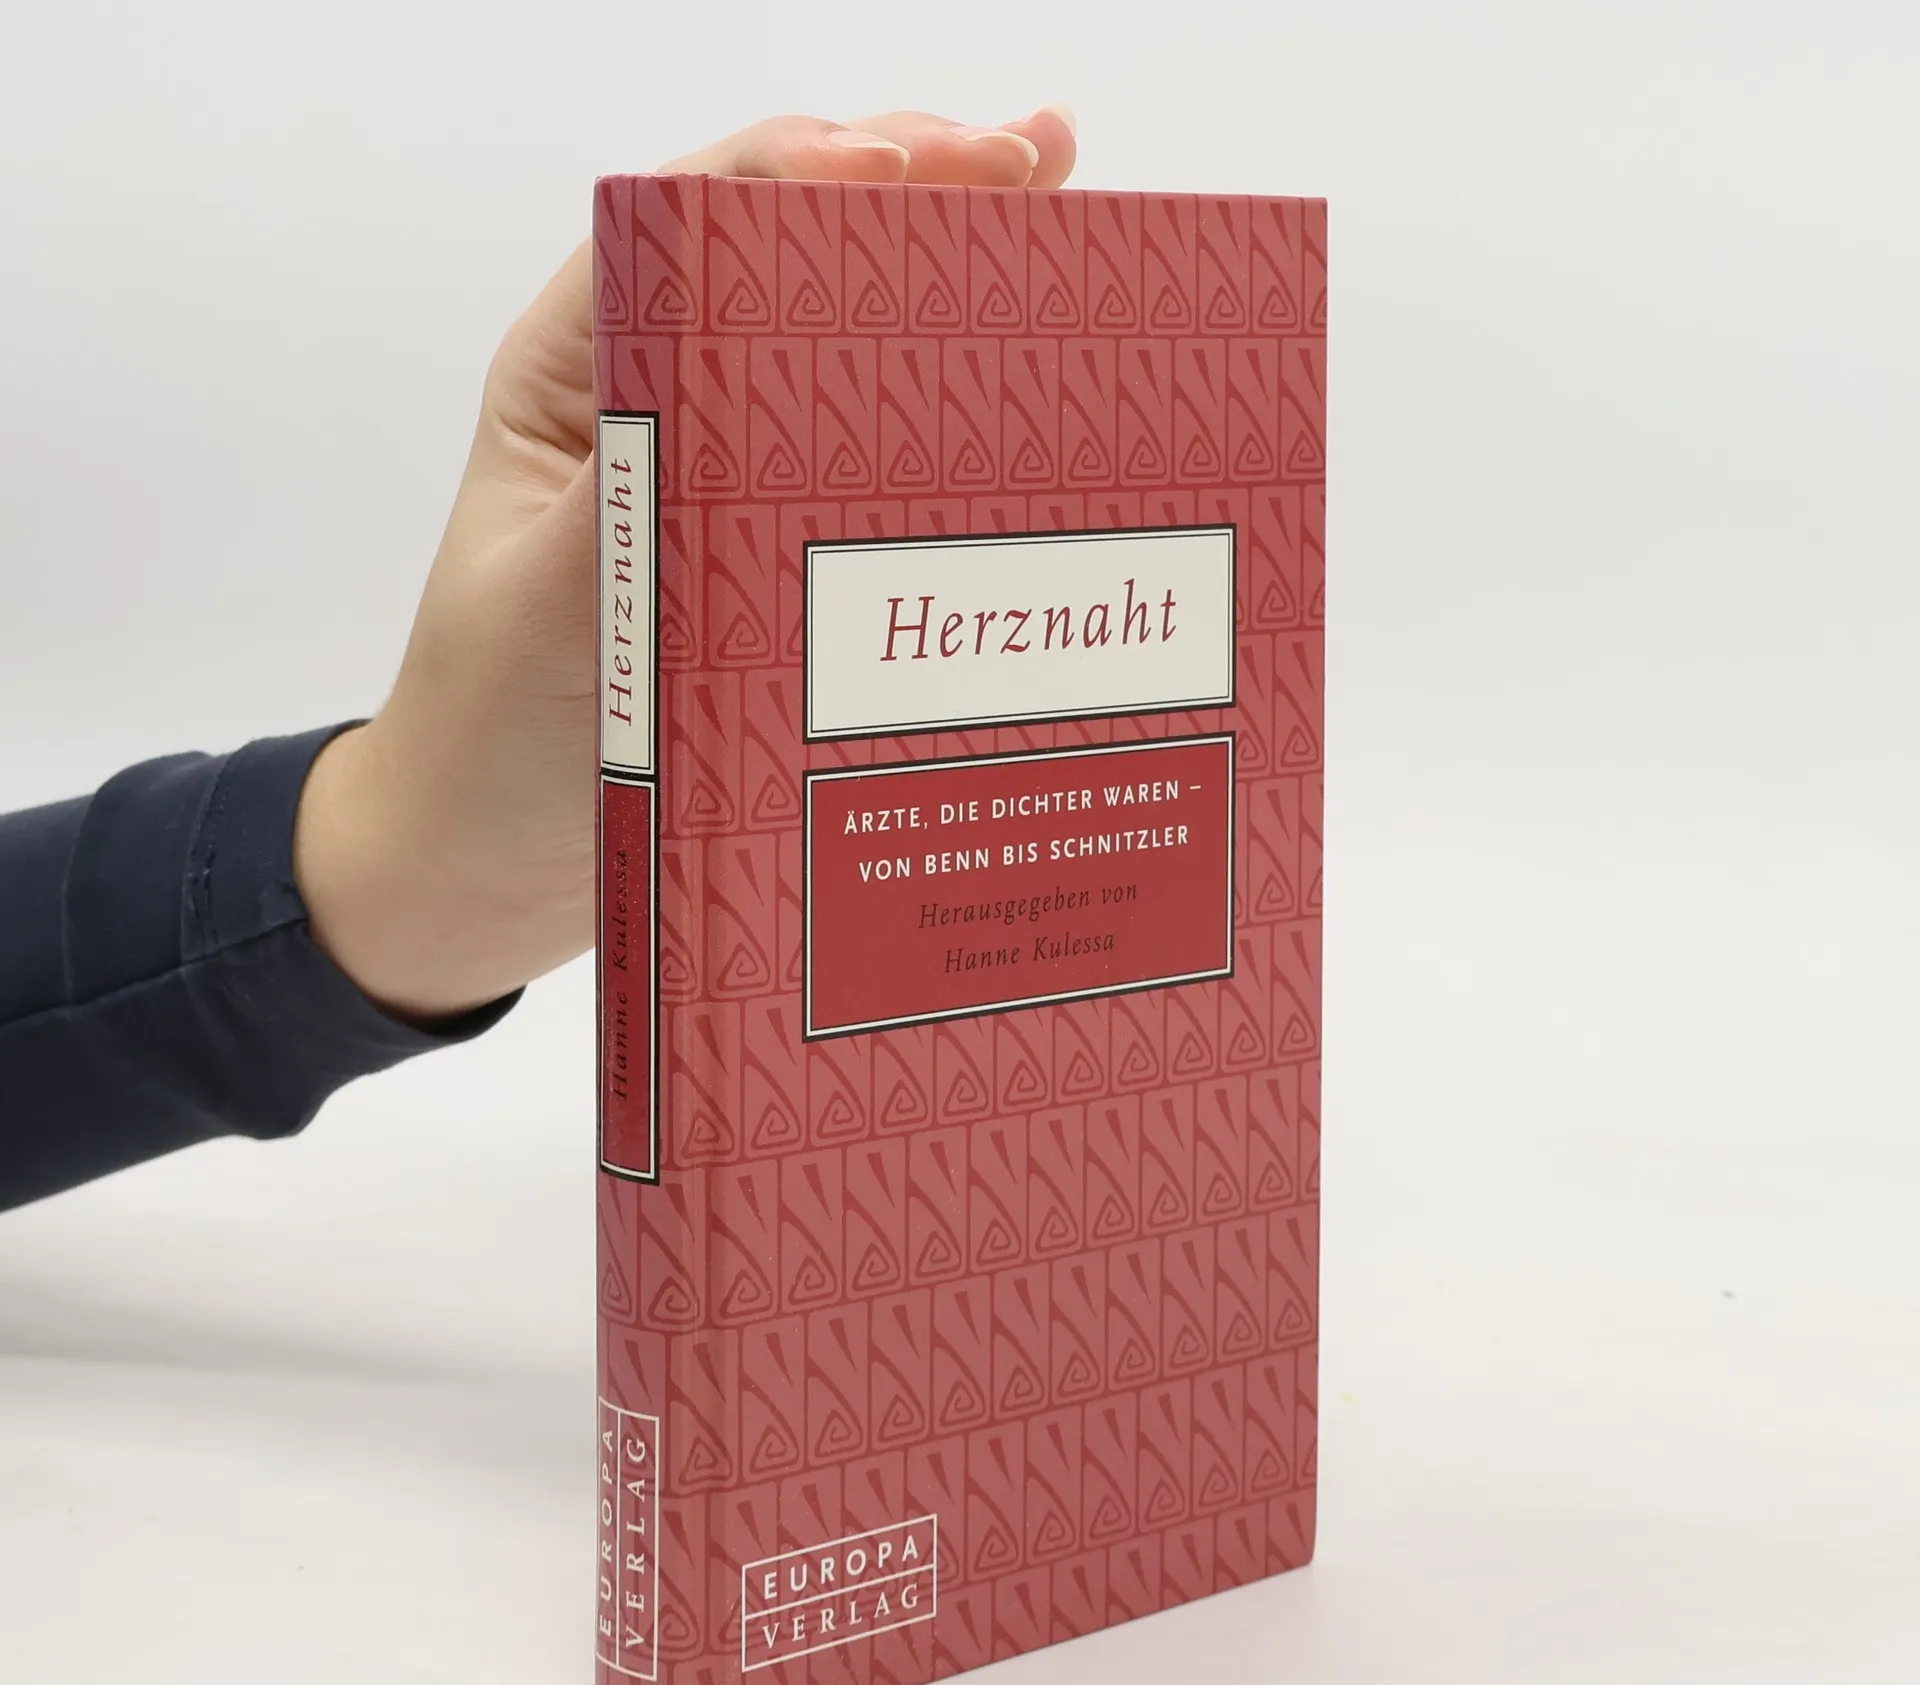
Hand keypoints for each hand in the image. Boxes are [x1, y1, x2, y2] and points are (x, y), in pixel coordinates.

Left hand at [294, 106, 1079, 1021]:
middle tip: (1041, 162)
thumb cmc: (487, 738)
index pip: (702, 220)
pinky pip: (869, 467)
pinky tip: (1033, 382)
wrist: (483, 866)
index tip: (918, 164)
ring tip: (1061, 212)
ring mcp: (726, 482)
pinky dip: (951, 416)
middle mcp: (662, 404)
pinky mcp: (773, 560)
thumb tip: (766, 382)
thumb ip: (645, 494)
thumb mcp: (554, 608)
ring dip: (951, 279)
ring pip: (849, 348)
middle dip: (920, 193)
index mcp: (586, 374)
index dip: (816, 169)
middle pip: (799, 257)